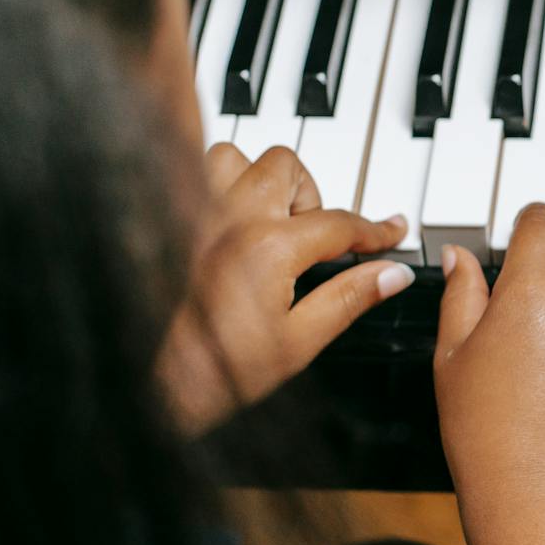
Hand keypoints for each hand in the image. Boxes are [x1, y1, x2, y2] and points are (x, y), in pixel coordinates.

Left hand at [159, 145, 414, 433]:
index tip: (391, 232)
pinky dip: (220, 186)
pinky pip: (194, 178)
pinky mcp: (168, 224)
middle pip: (288, 168)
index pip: (340, 224)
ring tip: (272, 219)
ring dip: (262, 181)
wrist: (153, 386)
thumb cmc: (215, 372)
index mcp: (269, 248)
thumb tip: (391, 275)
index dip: (374, 230)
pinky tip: (231, 222)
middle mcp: (230, 218)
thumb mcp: (299, 342)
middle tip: (316, 237)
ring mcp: (193, 215)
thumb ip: (349, 298)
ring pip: (237, 158)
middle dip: (312, 197)